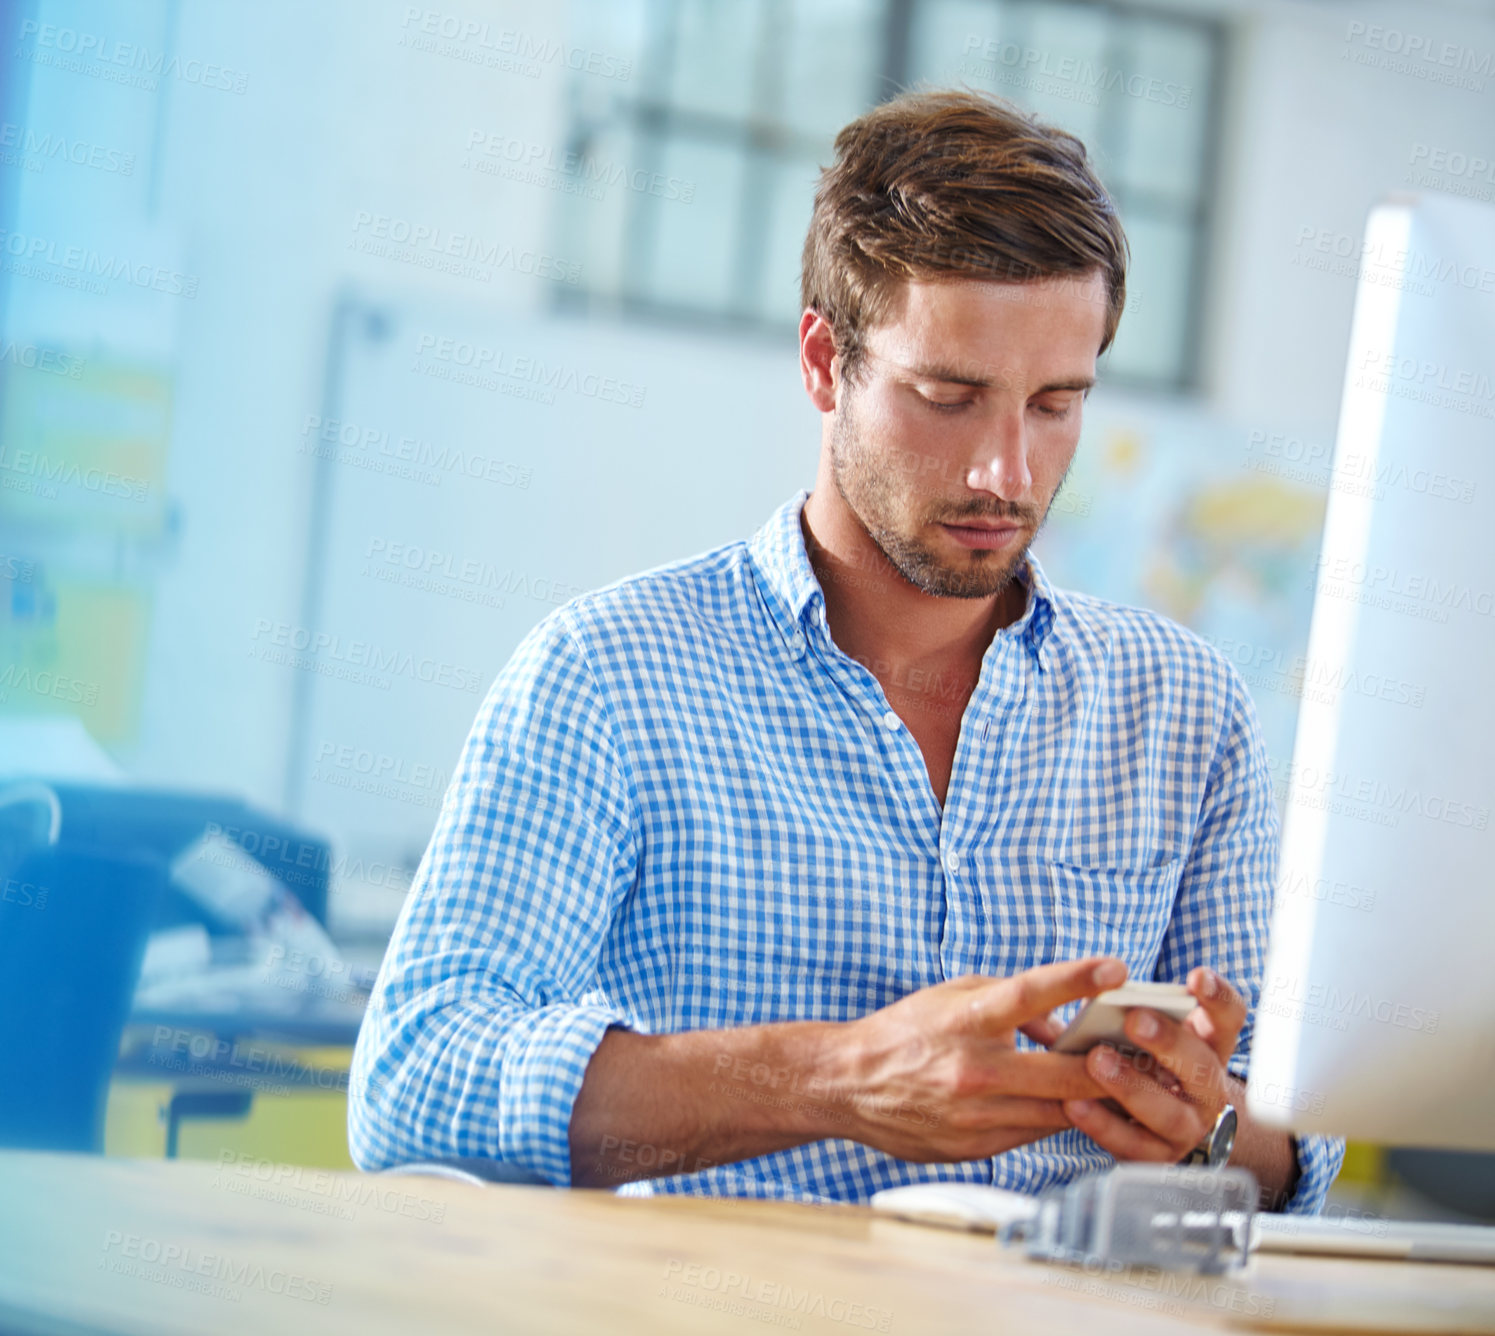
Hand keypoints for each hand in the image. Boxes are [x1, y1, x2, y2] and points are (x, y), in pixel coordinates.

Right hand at [838, 957, 1126, 1162]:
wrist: (848, 1084)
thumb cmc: (904, 1032)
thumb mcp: (951, 996)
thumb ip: (1007, 1000)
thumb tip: (1060, 1020)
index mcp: (967, 1021)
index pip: (1030, 994)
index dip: (1077, 978)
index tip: (1116, 967)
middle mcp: (976, 1070)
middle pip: (1067, 1071)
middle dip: (1112, 1062)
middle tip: (1145, 1051)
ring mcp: (978, 1115)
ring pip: (1060, 1110)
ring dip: (1091, 1095)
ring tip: (1117, 1078)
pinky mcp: (978, 1147)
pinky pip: (1034, 1132)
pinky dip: (1052, 1115)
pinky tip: (1062, 1102)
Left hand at [1062, 966, 1246, 1161]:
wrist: (1156, 1124)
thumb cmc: (1140, 1060)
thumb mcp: (1140, 1033)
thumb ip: (1117, 1010)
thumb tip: (1076, 994)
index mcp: (1207, 1046)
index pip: (1228, 1019)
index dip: (1217, 998)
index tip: (1195, 977)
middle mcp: (1208, 1089)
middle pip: (1203, 1067)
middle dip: (1169, 1042)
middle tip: (1134, 1019)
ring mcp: (1189, 1127)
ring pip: (1170, 1114)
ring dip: (1132, 1086)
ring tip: (1097, 1060)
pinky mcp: (1159, 1158)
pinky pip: (1134, 1145)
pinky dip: (1102, 1124)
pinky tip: (1075, 1103)